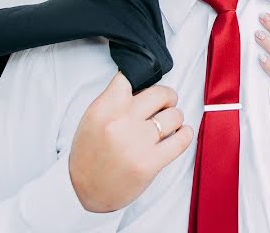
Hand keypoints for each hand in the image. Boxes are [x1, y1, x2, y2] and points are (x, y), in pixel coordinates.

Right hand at [69, 72, 193, 212]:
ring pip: (174, 115)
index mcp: (104, 109)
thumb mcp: (92, 119)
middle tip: (166, 103)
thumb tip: (143, 83)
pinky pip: (182, 139)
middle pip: (160, 93)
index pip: (130, 77)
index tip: (148, 81)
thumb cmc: (90, 154)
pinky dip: (185, 134)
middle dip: (167, 97)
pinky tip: (180, 134)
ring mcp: (137, 143)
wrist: (83, 192)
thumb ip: (114, 99)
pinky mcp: (151, 163)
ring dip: (175, 118)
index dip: (142, 76)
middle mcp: (121, 123)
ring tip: (168, 124)